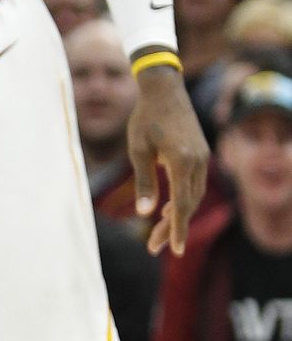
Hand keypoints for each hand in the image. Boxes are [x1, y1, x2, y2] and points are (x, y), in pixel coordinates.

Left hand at [129, 64, 209, 254]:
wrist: (164, 91)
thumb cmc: (145, 119)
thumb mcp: (137, 150)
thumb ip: (144, 181)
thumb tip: (144, 213)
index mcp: (180, 161)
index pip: (181, 204)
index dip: (176, 228)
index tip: (173, 249)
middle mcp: (196, 161)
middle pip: (188, 204)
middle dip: (171, 227)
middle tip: (154, 247)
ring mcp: (202, 157)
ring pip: (193, 196)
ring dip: (177, 215)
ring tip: (158, 234)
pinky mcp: (200, 154)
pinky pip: (195, 184)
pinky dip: (183, 199)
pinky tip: (168, 209)